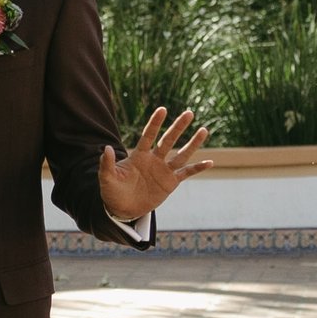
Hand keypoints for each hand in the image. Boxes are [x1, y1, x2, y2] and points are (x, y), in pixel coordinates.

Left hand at [95, 108, 209, 224]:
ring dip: (192, 144)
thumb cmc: (112, 191)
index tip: (162, 109)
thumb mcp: (107, 178)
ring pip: (181, 154)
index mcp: (139, 156)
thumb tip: (106, 149)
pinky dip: (198, 168)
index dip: (155, 123)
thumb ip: (107, 164)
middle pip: (168, 140)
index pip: (148, 135)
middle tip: (189, 113)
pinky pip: (186, 173)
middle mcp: (154, 159)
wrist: (122, 208)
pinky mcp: (170, 183)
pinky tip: (210, 162)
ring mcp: (163, 170)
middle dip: (178, 127)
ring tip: (204, 130)